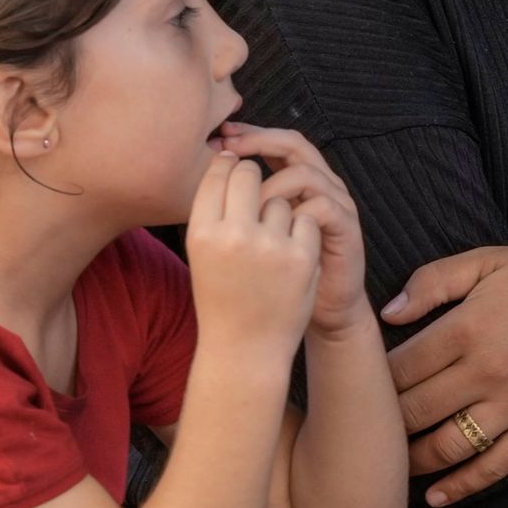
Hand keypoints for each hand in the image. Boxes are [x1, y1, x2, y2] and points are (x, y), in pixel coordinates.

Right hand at [185, 151, 324, 365]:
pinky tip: (289, 256)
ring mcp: (270, 245)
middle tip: (256, 197)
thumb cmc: (221, 297)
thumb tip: (229, 158)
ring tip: (268, 245)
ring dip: (279, 212)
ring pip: (280, 197)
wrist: (245, 348)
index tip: (234, 170)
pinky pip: (305, 219)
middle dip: (255, 178)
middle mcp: (233, 235)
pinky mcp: (301, 256)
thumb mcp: (202, 253)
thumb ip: (213, 209)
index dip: (228, 166)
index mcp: (202, 232)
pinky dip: (301, 233)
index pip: (217, 173)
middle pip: (249, 174)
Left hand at [215, 124, 369, 339]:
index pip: (273, 142)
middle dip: (259, 142)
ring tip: (247, 206)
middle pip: (294, 144)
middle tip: (230, 148)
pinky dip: (296, 212)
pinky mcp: (346, 227)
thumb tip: (205, 175)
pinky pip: (322, 206)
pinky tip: (274, 229)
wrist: (312, 314)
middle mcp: (320, 184)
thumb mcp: (250, 233)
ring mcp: (336, 202)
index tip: (219, 138)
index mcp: (296, 180)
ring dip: (272, 185)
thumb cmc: (272, 276)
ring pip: (305, 173)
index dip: (248, 135)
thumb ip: (237, 202)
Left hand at [381, 246, 507, 505]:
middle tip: (364, 427)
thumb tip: (387, 313)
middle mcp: (487, 372)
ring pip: (447, 446)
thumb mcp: (487, 262)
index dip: (372, 380)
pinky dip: (461, 486)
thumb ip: (433, 281)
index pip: (400, 367)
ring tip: (391, 461)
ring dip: (413, 460)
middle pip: (415, 411)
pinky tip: (435, 496)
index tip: (359, 387)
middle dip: (384, 422)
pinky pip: (494, 467)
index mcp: (468, 327)